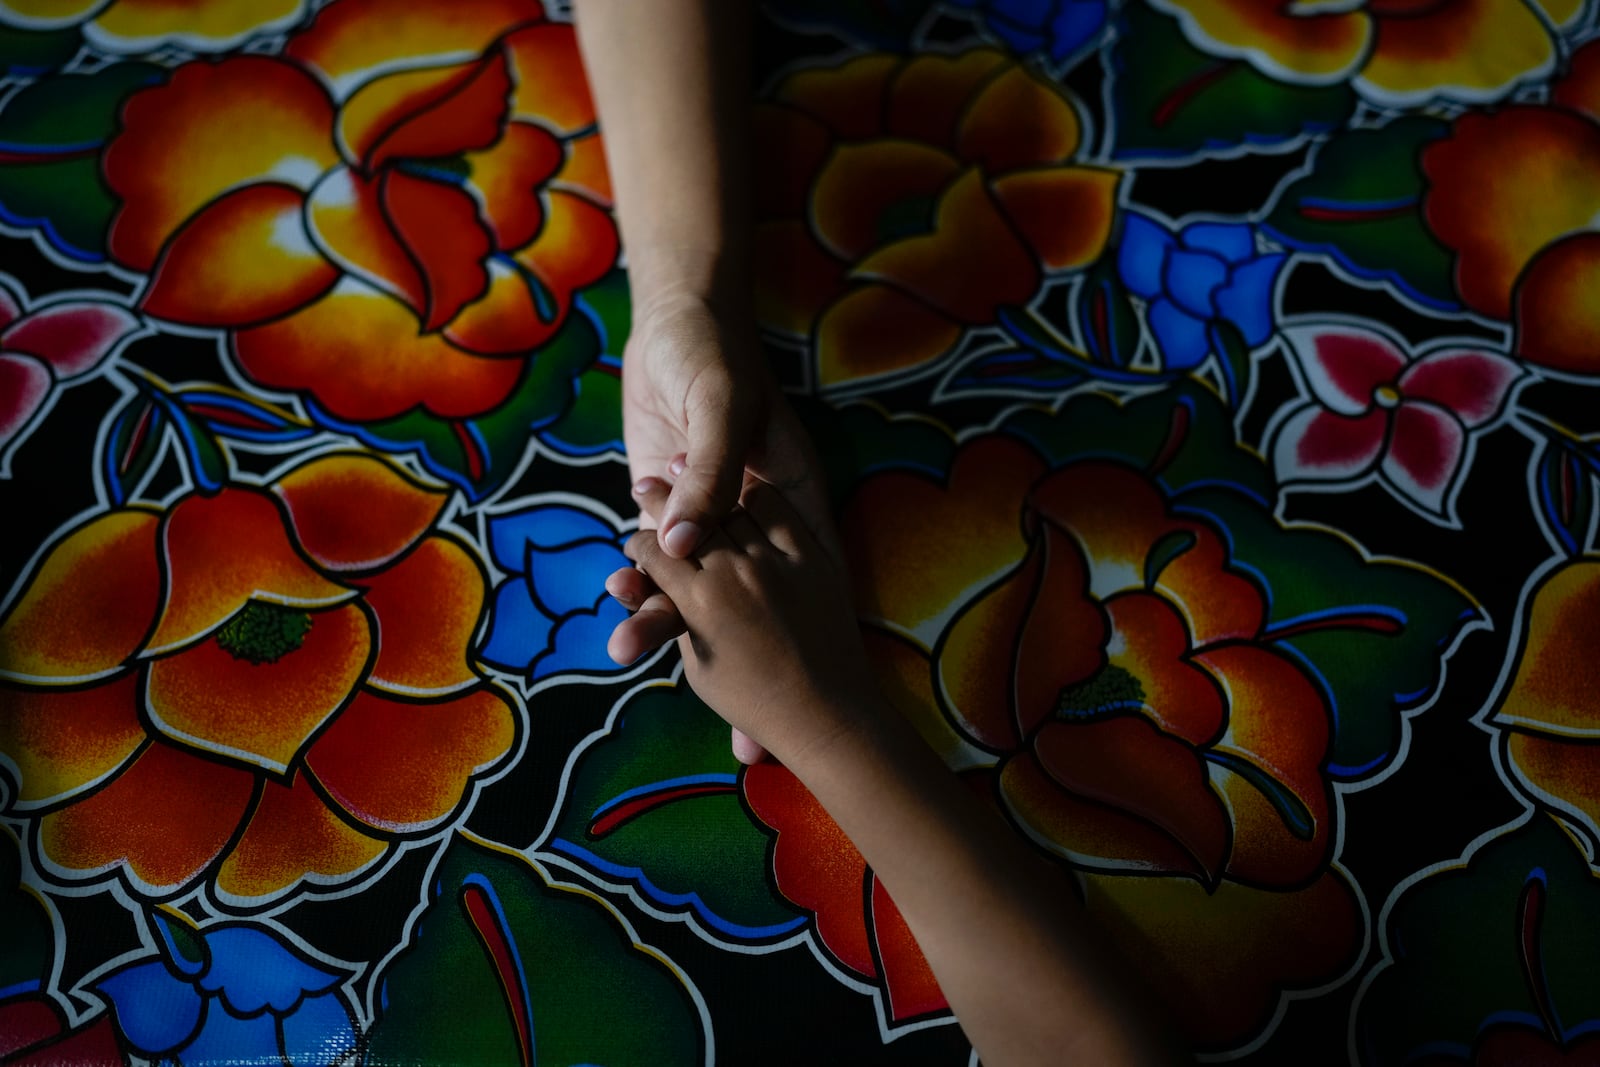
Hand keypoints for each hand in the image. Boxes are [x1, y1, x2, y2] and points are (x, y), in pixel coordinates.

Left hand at [614, 296, 839, 762]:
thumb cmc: (713, 358)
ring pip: (698, 591)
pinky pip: (658, 568)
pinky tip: (627, 622)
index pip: (797, 581)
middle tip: (740, 732)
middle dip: (741, 664)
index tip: (798, 693)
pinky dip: (646, 597)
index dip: (801, 640)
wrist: (674, 322)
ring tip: (639, 657)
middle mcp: (750, 520)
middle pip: (751, 603)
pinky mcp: (665, 514)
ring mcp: (707, 519)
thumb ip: (708, 476)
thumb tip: (683, 542)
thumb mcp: (722, 409)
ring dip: (674, 631)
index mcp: (787, 499)